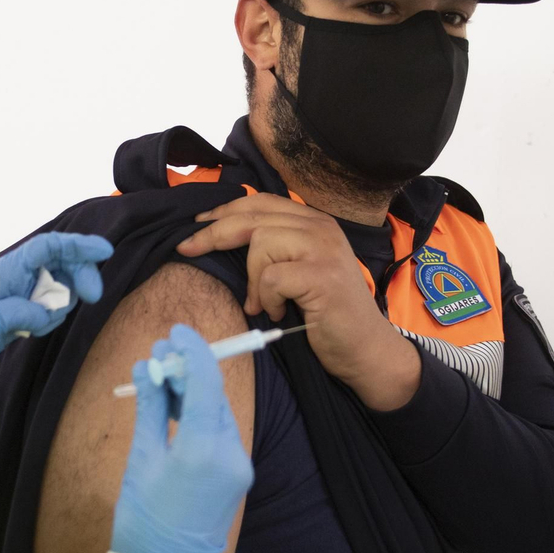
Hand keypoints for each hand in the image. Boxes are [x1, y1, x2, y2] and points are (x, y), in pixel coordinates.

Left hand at [0, 232, 113, 419]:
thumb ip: (20, 311)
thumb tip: (49, 311)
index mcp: (5, 271)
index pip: (47, 247)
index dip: (78, 245)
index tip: (105, 252)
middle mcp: (15, 280)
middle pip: (61, 265)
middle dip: (81, 276)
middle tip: (94, 298)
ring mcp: (18, 299)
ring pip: (59, 289)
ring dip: (63, 304)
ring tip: (38, 325)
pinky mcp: (19, 319)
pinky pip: (49, 312)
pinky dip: (51, 320)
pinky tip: (31, 333)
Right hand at [110, 325, 252, 552]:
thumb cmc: (144, 521)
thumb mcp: (141, 459)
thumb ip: (151, 407)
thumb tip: (147, 367)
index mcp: (203, 449)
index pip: (205, 383)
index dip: (191, 351)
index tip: (175, 331)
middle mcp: (231, 454)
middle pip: (214, 395)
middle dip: (189, 369)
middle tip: (160, 352)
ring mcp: (239, 466)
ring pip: (218, 412)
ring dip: (194, 391)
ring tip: (162, 377)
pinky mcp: (238, 475)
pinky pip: (220, 432)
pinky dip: (200, 414)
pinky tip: (176, 406)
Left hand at [176, 194, 418, 410]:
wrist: (366, 350)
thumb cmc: (326, 315)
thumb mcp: (299, 271)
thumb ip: (274, 249)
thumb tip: (220, 236)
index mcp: (314, 222)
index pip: (260, 202)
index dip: (223, 211)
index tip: (194, 227)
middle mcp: (321, 227)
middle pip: (253, 216)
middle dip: (213, 233)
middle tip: (187, 250)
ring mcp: (324, 249)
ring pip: (261, 242)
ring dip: (253, 279)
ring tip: (264, 304)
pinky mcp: (322, 276)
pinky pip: (271, 276)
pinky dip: (267, 299)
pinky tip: (279, 313)